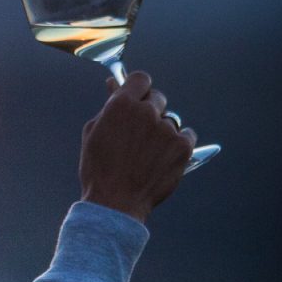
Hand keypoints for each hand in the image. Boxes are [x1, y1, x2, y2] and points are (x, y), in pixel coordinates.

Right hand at [79, 70, 194, 222]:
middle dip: (151, 109)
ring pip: (170, 119)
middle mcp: (146, 112)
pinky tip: (165, 155)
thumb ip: (109, 105)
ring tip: (150, 151)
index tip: (138, 96)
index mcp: (122, 104)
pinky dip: (179, 142)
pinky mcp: (182, 147)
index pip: (141, 78)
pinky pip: (187, 134)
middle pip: (158, 97)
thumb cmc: (99, 167)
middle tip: (142, 130)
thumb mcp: (94, 131)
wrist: (115, 202)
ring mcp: (166, 129)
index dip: (139, 87)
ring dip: (162, 129)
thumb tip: (114, 85)